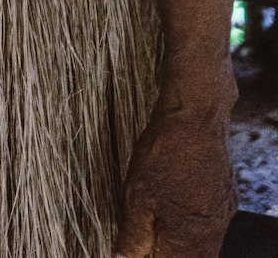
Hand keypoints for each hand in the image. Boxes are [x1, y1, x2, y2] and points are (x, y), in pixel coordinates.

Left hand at [114, 99, 236, 257]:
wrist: (194, 114)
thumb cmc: (165, 152)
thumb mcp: (137, 196)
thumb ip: (133, 236)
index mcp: (192, 242)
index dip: (146, 254)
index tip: (133, 241)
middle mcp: (214, 234)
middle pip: (185, 256)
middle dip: (160, 246)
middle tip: (141, 225)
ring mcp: (223, 215)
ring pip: (196, 240)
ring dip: (173, 232)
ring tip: (154, 204)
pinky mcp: (225, 197)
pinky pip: (206, 220)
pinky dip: (186, 215)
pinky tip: (172, 193)